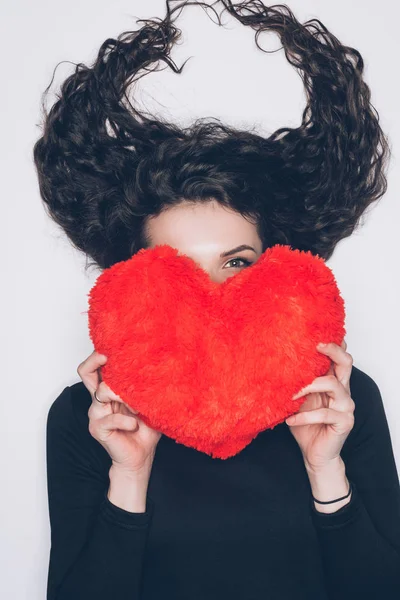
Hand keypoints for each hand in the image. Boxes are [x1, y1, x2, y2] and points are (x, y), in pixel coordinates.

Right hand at [77, 350, 161, 474]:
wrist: (141, 457)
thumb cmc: (146, 429)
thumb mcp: (149, 403)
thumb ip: (146, 388)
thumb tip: (158, 367)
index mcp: (111, 390)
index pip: (97, 366)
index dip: (101, 354)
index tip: (116, 345)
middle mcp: (100, 399)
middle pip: (85, 372)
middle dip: (95, 359)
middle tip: (108, 355)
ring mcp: (96, 413)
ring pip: (102, 392)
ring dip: (123, 397)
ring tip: (137, 407)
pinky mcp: (97, 428)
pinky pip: (110, 418)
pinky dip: (126, 421)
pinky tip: (135, 425)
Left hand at [285, 339, 354, 471]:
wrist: (314, 454)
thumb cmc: (304, 424)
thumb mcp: (297, 399)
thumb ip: (295, 383)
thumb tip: (273, 363)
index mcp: (332, 380)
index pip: (339, 356)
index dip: (332, 343)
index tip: (315, 333)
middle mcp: (342, 389)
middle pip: (346, 362)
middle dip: (332, 351)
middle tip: (316, 346)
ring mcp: (346, 405)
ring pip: (333, 384)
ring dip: (308, 386)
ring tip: (291, 394)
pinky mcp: (344, 421)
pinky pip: (324, 413)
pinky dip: (304, 416)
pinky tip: (289, 421)